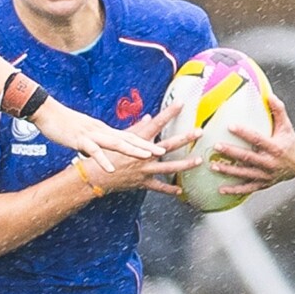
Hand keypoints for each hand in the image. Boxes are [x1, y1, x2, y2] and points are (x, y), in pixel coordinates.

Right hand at [29, 96, 164, 171]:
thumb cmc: (65, 123)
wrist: (47, 113)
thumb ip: (98, 136)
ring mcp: (92, 134)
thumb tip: (106, 142)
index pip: (128, 136)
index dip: (145, 142)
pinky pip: (93, 151)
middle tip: (162, 151)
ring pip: (115, 143)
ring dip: (132, 150)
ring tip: (146, 156)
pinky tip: (111, 168)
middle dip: (145, 145)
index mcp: (104, 130)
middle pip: (127, 138)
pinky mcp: (80, 140)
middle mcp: (101, 131)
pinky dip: (103, 160)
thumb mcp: (86, 130)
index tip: (161, 147)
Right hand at [82, 100, 203, 195]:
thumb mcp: (120, 137)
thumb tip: (148, 118)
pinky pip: (158, 187)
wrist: (96, 175)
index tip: (181, 103)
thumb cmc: (107, 153)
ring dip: (185, 164)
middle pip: (168, 145)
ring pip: (169, 167)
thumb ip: (137, 128)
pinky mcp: (142, 182)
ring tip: (199, 160)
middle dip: (185, 138)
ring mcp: (144, 169)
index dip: (169, 113)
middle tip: (199, 132)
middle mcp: (143, 155)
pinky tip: (180, 190)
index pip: (156, 123)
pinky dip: (169, 189)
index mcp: (138, 141)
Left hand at [213, 94, 294, 194]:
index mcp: (275, 148)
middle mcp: (270, 163)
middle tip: (216, 146)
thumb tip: (270, 94)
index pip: (257, 139)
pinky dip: (234, 190)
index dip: (244, 133)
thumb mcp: (286, 126)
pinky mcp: (262, 184)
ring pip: (244, 174)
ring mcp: (265, 176)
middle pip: (248, 157)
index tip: (229, 126)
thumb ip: (278, 111)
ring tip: (212, 165)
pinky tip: (220, 189)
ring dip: (228, 171)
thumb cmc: (288, 141)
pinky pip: (246, 188)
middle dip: (231, 152)